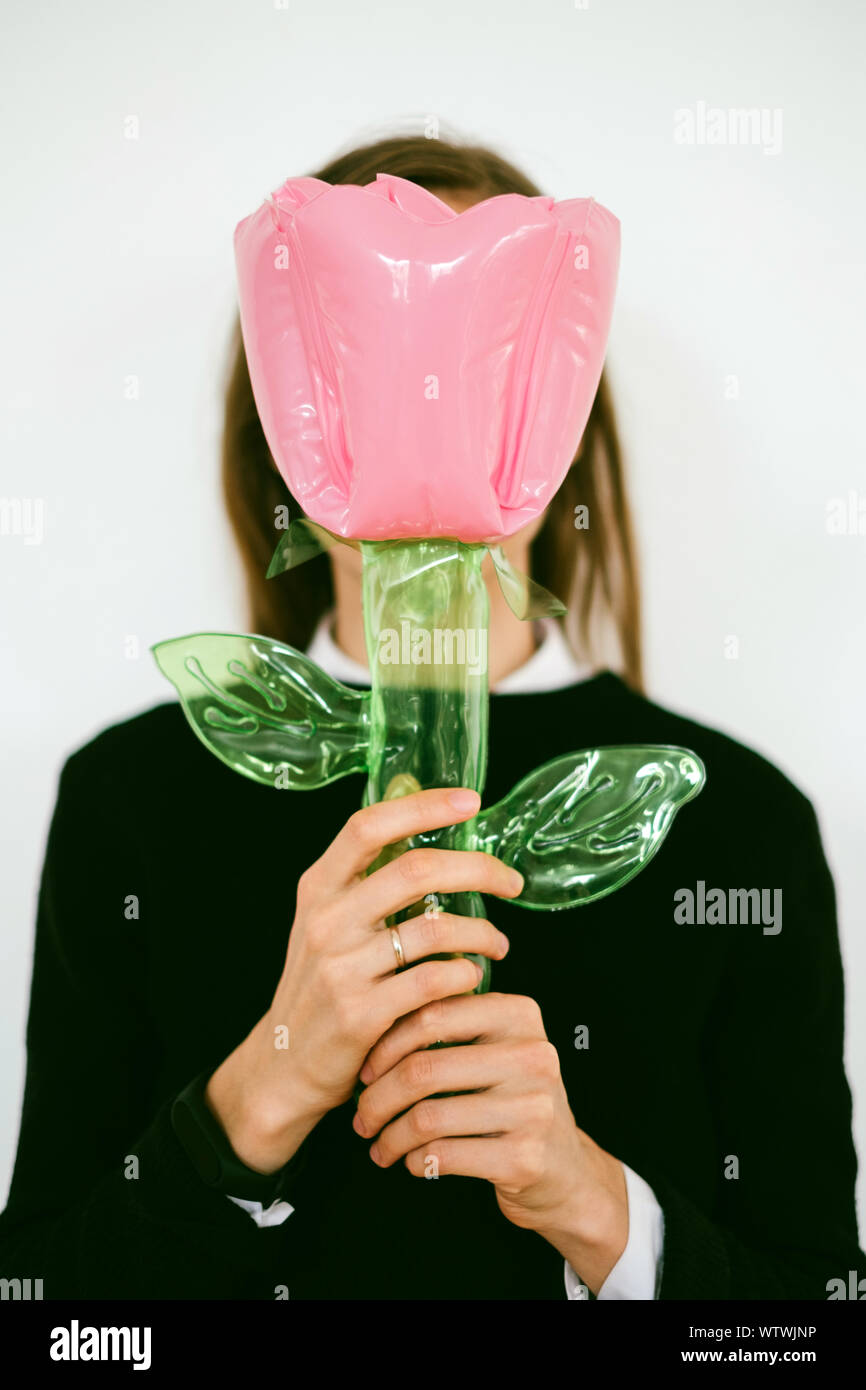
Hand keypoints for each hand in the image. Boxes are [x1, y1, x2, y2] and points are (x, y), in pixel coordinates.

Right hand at [205, 787, 522, 1174]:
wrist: (284, 1065)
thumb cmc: (320, 985)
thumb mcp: (326, 921)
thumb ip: (367, 877)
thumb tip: (417, 809)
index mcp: (318, 887)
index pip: (369, 826)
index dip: (423, 807)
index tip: (471, 801)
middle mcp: (325, 921)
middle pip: (415, 871)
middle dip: (477, 870)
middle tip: (510, 882)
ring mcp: (341, 968)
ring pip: (434, 930)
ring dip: (482, 934)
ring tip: (498, 944)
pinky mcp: (361, 1015)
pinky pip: (434, 982)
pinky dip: (465, 976)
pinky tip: (472, 977)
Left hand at [354, 991, 628, 1293]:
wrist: (564, 1170)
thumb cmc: (512, 1101)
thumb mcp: (497, 1049)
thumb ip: (452, 1023)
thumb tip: (373, 1018)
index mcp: (520, 1015)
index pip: (432, 1013)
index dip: (385, 1043)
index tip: (367, 1068)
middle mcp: (533, 1055)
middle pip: (423, 1068)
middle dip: (377, 1096)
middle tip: (361, 1115)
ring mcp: (533, 1108)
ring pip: (427, 1117)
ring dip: (389, 1135)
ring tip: (379, 1143)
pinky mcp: (524, 1158)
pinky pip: (442, 1155)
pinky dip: (414, 1160)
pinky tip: (411, 1160)